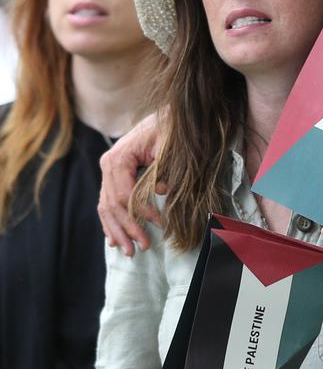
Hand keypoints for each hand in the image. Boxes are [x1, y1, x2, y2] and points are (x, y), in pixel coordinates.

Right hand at [98, 112, 164, 255]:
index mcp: (118, 158)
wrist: (165, 117)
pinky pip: (106, 203)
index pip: (125, 194)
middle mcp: (107, 165)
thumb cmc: (169, 130)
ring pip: (106, 208)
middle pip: (113, 205)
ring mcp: (107, 171)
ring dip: (118, 231)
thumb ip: (162, 170)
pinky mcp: (113, 176)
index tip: (159, 225)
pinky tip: (113, 239)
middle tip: (142, 248)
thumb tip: (160, 192)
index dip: (140, 213)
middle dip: (128, 228)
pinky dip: (110, 222)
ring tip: (129, 251)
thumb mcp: (169, 146)